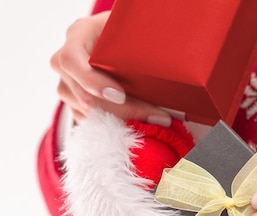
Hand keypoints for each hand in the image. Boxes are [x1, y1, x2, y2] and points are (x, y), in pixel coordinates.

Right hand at [50, 11, 170, 125]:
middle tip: (156, 117)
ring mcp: (68, 83)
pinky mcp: (75, 101)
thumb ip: (143, 45)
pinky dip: (116, 125)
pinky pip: (91, 120)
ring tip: (155, 120)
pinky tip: (140, 123)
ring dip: (122, 121)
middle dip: (122, 111)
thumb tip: (170, 72)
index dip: (94, 82)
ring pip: (87, 112)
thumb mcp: (134, 29)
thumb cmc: (128, 31)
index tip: (120, 96)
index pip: (72, 61)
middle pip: (84, 96)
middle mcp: (67, 60)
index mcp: (78, 35)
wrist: (117, 38)